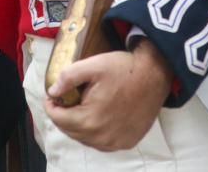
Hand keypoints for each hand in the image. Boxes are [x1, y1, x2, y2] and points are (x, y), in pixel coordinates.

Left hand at [45, 42, 172, 150]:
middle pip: (70, 131)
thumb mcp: (93, 65)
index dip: (51, 106)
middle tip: (66, 99)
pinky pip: (102, 142)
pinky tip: (99, 116)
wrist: (156, 75)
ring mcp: (115, 143)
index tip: (53, 95)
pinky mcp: (127, 142)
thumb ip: (68, 77)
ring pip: (85, 138)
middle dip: (64, 115)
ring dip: (79, 125)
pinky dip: (96, 132)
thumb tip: (52, 91)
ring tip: (82, 107)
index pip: (58, 119)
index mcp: (90, 120)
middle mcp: (101, 138)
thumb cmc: (125, 69)